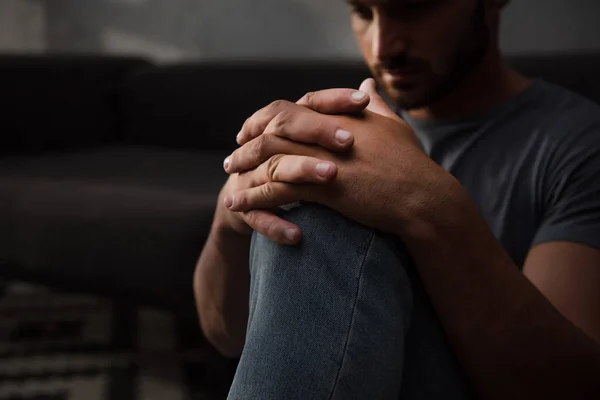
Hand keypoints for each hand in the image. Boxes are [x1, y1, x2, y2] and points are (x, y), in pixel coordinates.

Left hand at [223, 79, 447, 237]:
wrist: (423, 197)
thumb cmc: (412, 165)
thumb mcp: (393, 127)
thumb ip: (376, 106)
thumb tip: (368, 85)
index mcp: (338, 116)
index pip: (291, 108)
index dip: (266, 118)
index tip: (252, 130)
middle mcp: (325, 131)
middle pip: (272, 128)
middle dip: (247, 143)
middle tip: (232, 158)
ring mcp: (322, 157)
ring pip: (270, 157)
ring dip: (245, 170)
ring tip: (229, 186)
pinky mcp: (323, 186)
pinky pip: (277, 189)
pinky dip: (254, 197)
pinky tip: (239, 206)